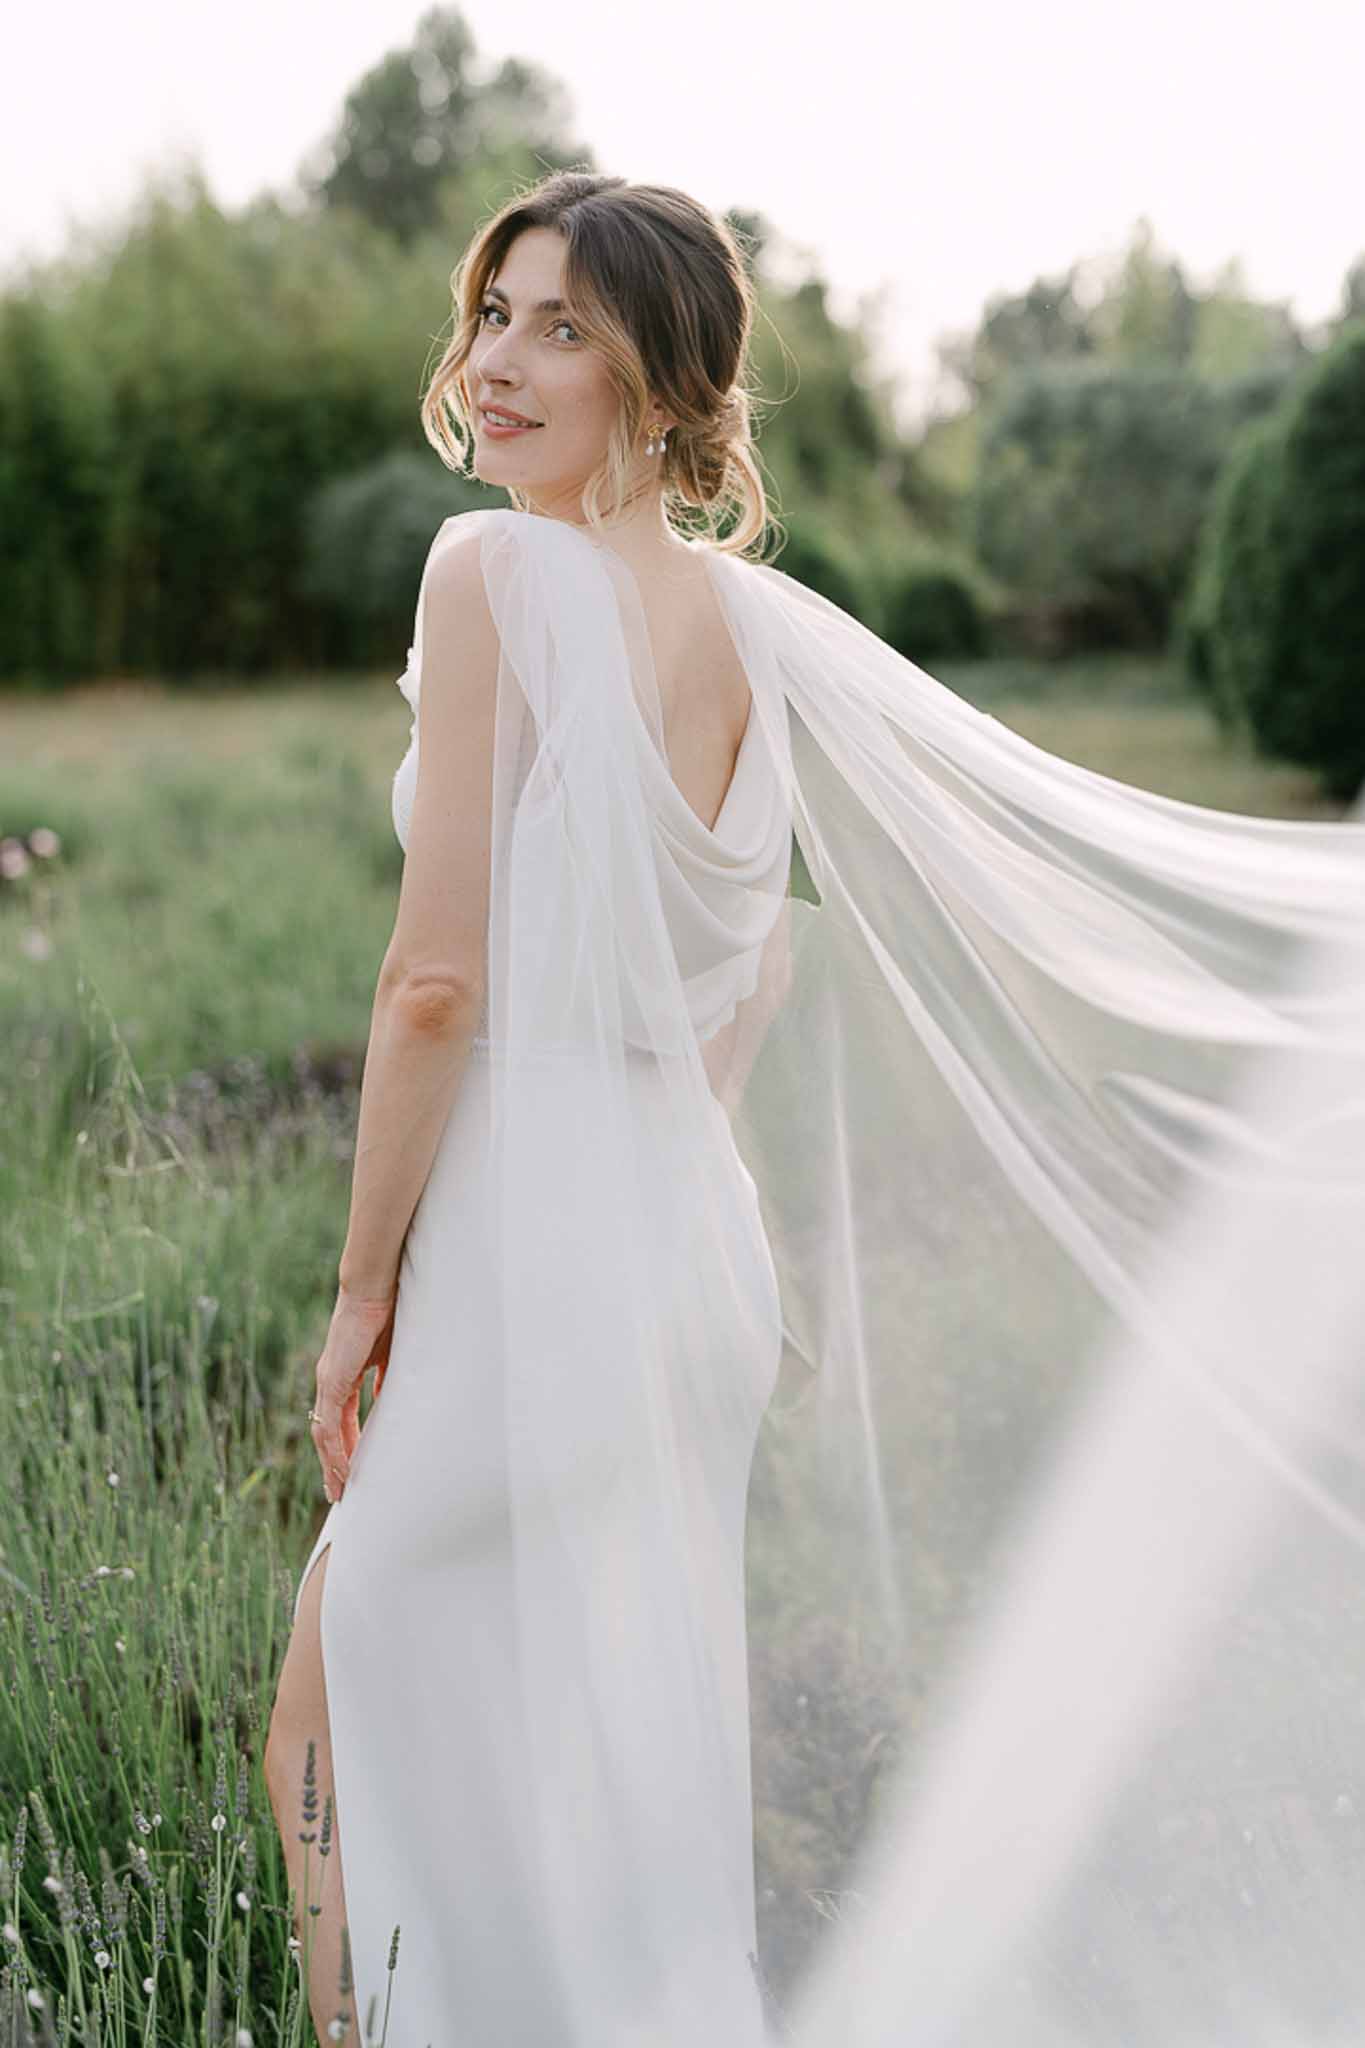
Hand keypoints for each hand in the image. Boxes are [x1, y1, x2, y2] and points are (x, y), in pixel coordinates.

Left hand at [310, 1285, 396, 1502]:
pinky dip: (334, 1450)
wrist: (374, 1288)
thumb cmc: (386, 1313)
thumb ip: (386, 1379)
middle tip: (340, 1491)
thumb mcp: (390, 1355)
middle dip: (333, 1463)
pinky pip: (330, 1425)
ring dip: (331, 1464)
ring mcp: (328, 1382)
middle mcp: (329, 1381)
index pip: (340, 1420)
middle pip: (326, 1433)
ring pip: (323, 1435)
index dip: (345, 1445)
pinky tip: (343, 1470)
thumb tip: (388, 1400)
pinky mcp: (332, 1382)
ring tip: (340, 1490)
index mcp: (342, 1374)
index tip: (352, 1468)